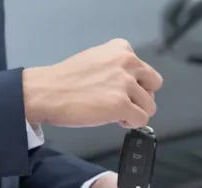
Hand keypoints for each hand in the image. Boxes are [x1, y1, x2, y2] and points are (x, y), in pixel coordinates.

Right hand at [22, 38, 162, 128]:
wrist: (46, 92)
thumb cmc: (67, 80)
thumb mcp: (97, 60)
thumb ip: (118, 67)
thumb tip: (135, 86)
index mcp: (121, 49)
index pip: (145, 69)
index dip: (135, 83)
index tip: (118, 88)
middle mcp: (127, 62)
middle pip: (155, 85)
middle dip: (142, 96)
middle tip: (124, 102)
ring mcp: (125, 84)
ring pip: (150, 106)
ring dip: (134, 112)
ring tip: (114, 111)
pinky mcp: (122, 105)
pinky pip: (142, 120)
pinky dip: (131, 123)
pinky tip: (115, 119)